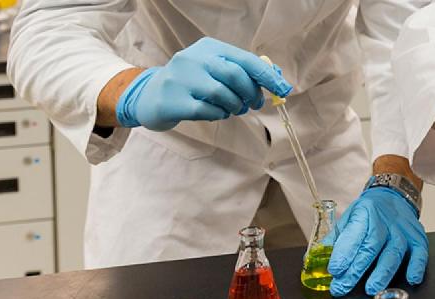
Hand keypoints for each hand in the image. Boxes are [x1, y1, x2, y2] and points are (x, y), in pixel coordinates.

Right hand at [116, 38, 292, 130]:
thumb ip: (243, 72)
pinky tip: (217, 114)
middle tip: (254, 105)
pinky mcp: (175, 100)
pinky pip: (209, 111)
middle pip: (236, 75)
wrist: (151, 96)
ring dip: (235, 106)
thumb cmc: (192, 84)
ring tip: (232, 109)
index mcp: (209, 47)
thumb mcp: (214, 70)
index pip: (245, 59)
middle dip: (252, 94)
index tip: (283, 89)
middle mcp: (194, 58)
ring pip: (223, 94)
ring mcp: (182, 78)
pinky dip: (219, 115)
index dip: (267, 75)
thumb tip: (277, 78)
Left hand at [328, 187, 428, 296]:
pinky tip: (411, 279)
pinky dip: (416, 266)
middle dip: (355, 270)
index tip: (334, 270)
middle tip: (342, 287)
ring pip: (393, 253)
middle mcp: (384, 222)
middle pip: (370, 248)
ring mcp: (402, 231)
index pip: (353, 236)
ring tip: (371, 289)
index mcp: (364, 214)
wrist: (394, 195)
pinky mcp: (417, 238)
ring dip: (382, 273)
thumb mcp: (348, 218)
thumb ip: (334, 239)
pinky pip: (420, 253)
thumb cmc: (369, 211)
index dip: (343, 254)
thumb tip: (313, 259)